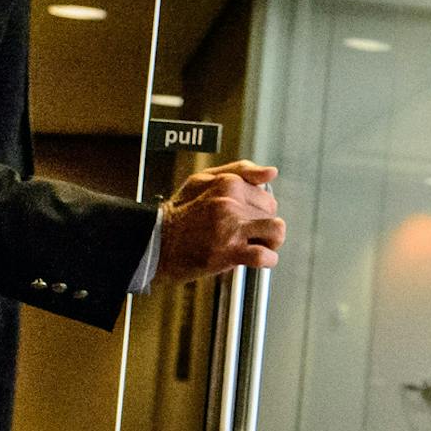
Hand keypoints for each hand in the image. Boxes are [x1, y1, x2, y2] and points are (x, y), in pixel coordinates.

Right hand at [154, 160, 284, 283]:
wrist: (154, 241)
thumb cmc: (178, 213)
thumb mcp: (203, 179)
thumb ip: (240, 171)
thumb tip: (271, 172)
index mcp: (228, 183)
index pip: (267, 196)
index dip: (259, 210)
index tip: (247, 218)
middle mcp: (231, 203)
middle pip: (272, 214)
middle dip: (263, 225)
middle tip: (246, 233)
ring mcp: (231, 227)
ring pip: (276, 231)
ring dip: (270, 241)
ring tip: (255, 244)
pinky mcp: (228, 251)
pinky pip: (264, 255)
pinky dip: (267, 259)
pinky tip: (258, 260)